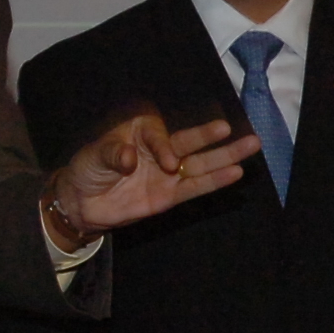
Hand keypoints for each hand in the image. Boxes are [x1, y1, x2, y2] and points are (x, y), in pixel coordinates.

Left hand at [44, 116, 262, 246]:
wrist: (81, 202)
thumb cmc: (87, 169)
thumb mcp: (94, 155)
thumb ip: (113, 153)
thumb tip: (130, 159)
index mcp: (142, 131)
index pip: (160, 135)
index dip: (165, 147)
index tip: (167, 162)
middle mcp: (160, 149)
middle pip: (190, 142)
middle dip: (211, 137)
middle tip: (233, 129)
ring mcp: (168, 173)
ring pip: (201, 163)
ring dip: (226, 156)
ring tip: (252, 146)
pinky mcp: (170, 196)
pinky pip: (195, 188)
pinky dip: (214, 181)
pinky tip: (235, 173)